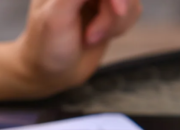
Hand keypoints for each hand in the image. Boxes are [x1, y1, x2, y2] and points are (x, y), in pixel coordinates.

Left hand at [0, 0, 141, 102]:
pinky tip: (101, 36)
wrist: (52, 72)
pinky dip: (121, 27)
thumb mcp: (57, 16)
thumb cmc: (47, 46)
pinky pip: (132, 10)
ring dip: (116, 24)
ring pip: (130, 0)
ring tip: (90, 39)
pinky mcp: (110, 10)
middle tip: (93, 37)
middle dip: (113, 14)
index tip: (118, 11)